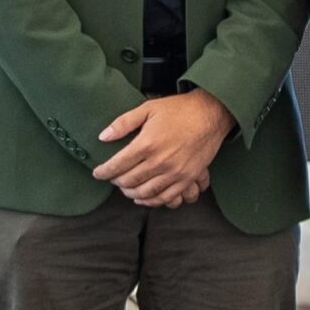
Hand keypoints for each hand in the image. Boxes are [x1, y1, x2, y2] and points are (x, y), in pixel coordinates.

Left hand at [94, 89, 234, 207]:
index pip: (117, 165)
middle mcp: (160, 161)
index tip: (98, 173)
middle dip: (116, 181)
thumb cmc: (179, 110)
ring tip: (125, 188)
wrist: (211, 114)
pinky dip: (152, 201)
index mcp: (147, 144)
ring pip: (145, 192)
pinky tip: (143, 197)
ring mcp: (175, 172)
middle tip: (112, 178)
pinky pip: (166, 197)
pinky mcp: (187, 178)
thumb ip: (123, 123)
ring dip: (131, 193)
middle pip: (129, 181)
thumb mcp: (148, 109)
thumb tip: (103, 137)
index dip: (103, 172)